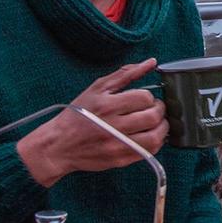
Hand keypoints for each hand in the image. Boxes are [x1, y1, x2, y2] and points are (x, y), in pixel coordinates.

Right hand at [18, 58, 167, 187]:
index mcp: (107, 105)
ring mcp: (118, 145)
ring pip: (155, 138)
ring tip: (155, 123)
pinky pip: (149, 152)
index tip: (145, 99)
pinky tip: (149, 135)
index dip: (149, 97)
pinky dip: (156, 142)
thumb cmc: (78, 114)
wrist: (59, 145)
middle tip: (154, 109)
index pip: (144, 98)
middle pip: (152, 117)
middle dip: (159, 110)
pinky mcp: (120, 160)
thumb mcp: (97, 88)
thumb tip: (151, 62)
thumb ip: (126, 74)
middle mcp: (114, 126)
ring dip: (162, 128)